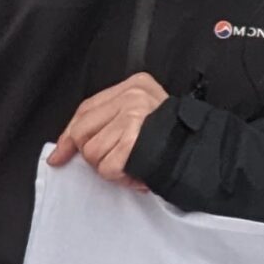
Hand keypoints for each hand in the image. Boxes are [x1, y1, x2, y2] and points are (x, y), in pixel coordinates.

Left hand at [46, 74, 167, 188]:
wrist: (203, 152)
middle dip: (93, 154)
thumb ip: (108, 123)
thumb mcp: (142, 117)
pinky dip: (121, 177)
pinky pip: (109, 167)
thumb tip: (64, 148)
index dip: (69, 136)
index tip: (60, 154)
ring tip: (132, 165)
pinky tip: (137, 173)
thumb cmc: (174, 140)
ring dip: (110, 168)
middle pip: (83, 132)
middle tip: (116, 159)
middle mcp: (133, 97)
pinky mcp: (135, 140)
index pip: (86, 110)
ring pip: (93, 153)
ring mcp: (134, 116)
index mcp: (134, 86)